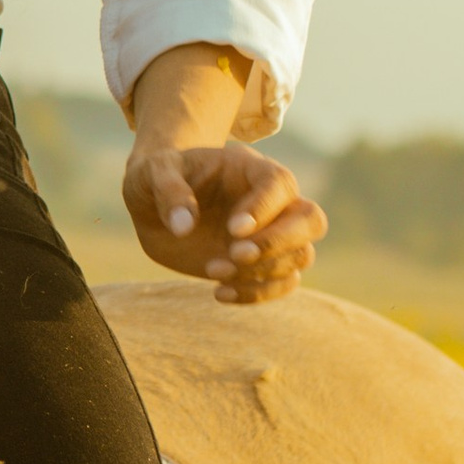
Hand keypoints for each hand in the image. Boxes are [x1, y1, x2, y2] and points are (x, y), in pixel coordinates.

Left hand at [125, 138, 328, 303]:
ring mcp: (271, 234)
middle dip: (278, 243)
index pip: (280, 184)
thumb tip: (184, 227)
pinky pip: (284, 284)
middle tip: (235, 254)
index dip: (264, 209)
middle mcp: (272, 201)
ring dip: (262, 272)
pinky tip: (219, 292)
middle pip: (311, 220)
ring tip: (213, 270)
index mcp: (250, 168)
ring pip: (301, 256)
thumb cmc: (157, 178)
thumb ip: (168, 191)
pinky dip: (257, 294)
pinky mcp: (261, 264)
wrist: (154, 204)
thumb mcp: (152, 173)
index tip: (233, 229)